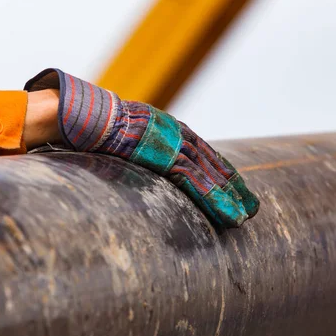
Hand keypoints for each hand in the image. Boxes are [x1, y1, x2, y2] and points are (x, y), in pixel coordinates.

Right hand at [25, 68, 258, 227]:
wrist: (86, 116)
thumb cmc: (96, 126)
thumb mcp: (121, 133)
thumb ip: (133, 143)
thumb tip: (127, 153)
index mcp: (166, 126)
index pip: (199, 150)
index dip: (216, 168)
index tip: (230, 184)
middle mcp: (175, 133)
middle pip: (210, 161)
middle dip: (231, 184)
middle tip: (249, 205)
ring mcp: (172, 144)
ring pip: (207, 175)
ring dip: (227, 198)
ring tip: (243, 218)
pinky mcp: (165, 157)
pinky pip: (195, 182)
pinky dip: (213, 200)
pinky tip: (227, 215)